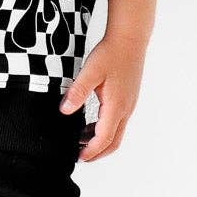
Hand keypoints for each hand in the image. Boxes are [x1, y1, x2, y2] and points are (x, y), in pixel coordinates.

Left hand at [59, 31, 146, 161]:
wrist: (130, 39)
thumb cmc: (111, 54)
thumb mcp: (90, 72)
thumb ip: (77, 93)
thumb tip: (65, 111)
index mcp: (116, 106)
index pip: (103, 139)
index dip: (90, 151)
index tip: (77, 157)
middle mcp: (125, 109)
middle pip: (113, 142)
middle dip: (97, 153)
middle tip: (79, 156)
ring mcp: (128, 105)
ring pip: (116, 133)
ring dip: (100, 141)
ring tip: (80, 141)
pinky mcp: (128, 99)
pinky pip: (117, 122)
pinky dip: (104, 129)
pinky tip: (90, 123)